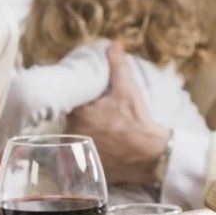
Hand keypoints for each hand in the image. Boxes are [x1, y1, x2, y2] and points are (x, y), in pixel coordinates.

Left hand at [65, 44, 169, 185]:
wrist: (150, 154)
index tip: (83, 107)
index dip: (73, 106)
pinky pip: (76, 164)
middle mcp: (73, 134)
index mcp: (78, 114)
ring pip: (70, 144)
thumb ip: (117, 65)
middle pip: (67, 126)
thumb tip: (113, 45)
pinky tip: (94, 155)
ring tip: (97, 139)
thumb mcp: (127, 89)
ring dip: (77, 141)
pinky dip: (81, 161)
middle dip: (77, 124)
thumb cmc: (136, 121)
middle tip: (95, 122)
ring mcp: (78, 154)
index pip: (65, 106)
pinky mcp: (85, 169)